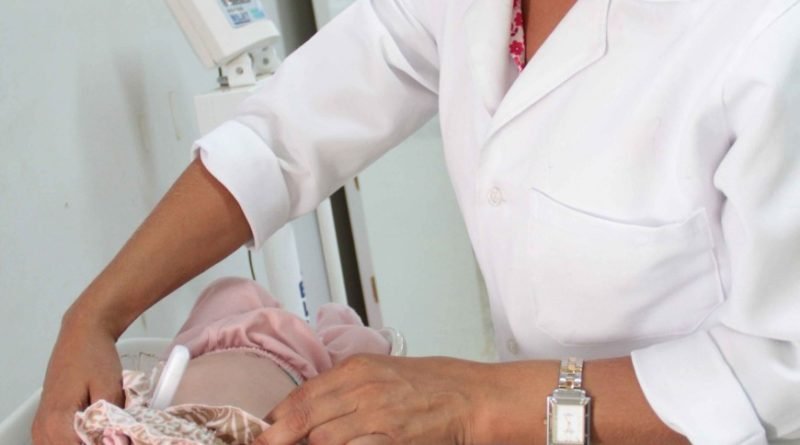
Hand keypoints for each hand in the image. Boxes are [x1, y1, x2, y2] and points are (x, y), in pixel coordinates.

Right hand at [32, 312, 122, 444]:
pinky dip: (75, 439)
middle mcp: (43, 426)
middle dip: (94, 443)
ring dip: (85, 442)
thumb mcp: (110, 388)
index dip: (102, 444)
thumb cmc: (95, 356)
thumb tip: (117, 440)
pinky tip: (92, 431)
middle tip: (114, 434)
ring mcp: (41, 425)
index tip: (117, 437)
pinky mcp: (45, 420)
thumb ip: (111, 420)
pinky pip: (58, 442)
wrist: (82, 334)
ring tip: (105, 431)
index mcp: (57, 420)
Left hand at [254, 354, 508, 444]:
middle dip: (277, 438)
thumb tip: (310, 405)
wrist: (473, 398)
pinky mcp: (393, 440)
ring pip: (322, 439)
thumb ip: (347, 385)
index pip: (302, 395)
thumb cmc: (432, 384)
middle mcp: (363, 389)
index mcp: (358, 368)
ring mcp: (378, 417)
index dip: (275, 418)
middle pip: (304, 419)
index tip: (260, 432)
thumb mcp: (384, 371)